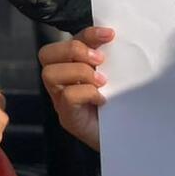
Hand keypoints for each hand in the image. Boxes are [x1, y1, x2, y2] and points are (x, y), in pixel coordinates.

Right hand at [39, 27, 111, 151]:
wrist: (128, 141)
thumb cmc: (123, 108)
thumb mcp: (117, 78)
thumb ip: (112, 61)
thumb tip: (117, 40)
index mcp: (73, 67)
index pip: (68, 40)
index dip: (86, 33)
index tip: (110, 34)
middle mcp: (61, 81)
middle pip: (46, 54)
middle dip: (73, 50)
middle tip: (100, 60)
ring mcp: (60, 100)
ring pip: (50, 74)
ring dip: (78, 72)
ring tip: (101, 81)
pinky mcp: (68, 117)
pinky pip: (67, 96)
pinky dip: (86, 93)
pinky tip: (103, 100)